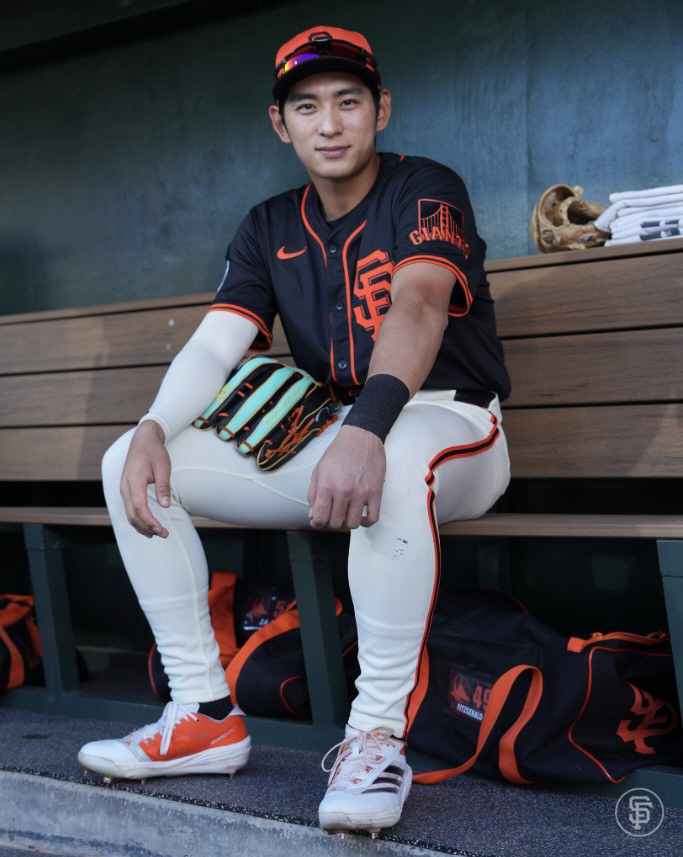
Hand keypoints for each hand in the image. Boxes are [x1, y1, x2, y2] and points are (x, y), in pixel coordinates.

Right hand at [120, 420, 171, 537]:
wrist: (143, 440)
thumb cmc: (154, 452)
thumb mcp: (163, 467)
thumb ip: (163, 486)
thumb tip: (166, 505)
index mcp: (134, 481)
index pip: (140, 508)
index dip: (150, 522)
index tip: (162, 530)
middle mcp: (125, 487)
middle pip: (133, 514)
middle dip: (147, 527)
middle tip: (164, 534)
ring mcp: (124, 489)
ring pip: (129, 514)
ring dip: (141, 526)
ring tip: (156, 534)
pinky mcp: (126, 490)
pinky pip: (129, 509)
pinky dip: (137, 520)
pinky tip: (147, 526)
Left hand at [308, 426, 385, 528]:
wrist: (361, 436)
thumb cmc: (339, 452)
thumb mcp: (318, 470)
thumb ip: (313, 494)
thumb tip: (313, 515)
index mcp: (327, 486)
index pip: (319, 517)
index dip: (317, 523)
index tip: (318, 521)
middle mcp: (343, 492)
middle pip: (335, 523)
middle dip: (331, 522)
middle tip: (332, 514)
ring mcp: (361, 493)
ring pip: (353, 524)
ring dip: (347, 522)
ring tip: (346, 513)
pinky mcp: (376, 492)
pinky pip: (372, 518)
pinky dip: (365, 522)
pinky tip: (361, 516)